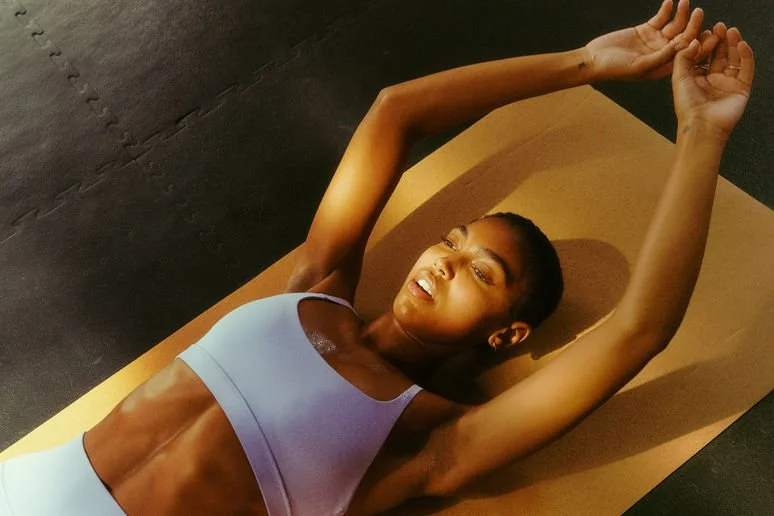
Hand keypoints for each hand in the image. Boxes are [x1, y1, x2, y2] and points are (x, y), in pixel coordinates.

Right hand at [585, 0, 703, 80]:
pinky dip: (666, 10)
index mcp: (664, 67)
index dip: (701, 45)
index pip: (688, 55)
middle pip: (685, 38)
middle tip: (698, 12)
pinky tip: (670, 2)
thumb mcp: (640, 65)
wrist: (594, 59)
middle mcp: (663, 54)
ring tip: (684, 2)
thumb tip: (685, 45)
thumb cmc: (614, 68)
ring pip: (675, 26)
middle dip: (693, 25)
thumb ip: (662, 56)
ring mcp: (655, 41)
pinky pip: (661, 18)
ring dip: (681, 14)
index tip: (709, 34)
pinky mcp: (646, 30)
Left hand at [672, 23, 753, 136]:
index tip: (704, 32)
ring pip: (733, 59)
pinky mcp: (741, 88)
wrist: (702, 125)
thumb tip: (694, 41)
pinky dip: (746, 56)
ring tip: (731, 31)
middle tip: (719, 27)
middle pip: (719, 55)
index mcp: (696, 78)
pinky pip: (746, 69)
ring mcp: (728, 83)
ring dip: (733, 44)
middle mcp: (712, 80)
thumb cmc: (687, 105)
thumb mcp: (679, 78)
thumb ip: (683, 58)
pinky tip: (742, 44)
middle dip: (720, 41)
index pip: (703, 56)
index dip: (704, 44)